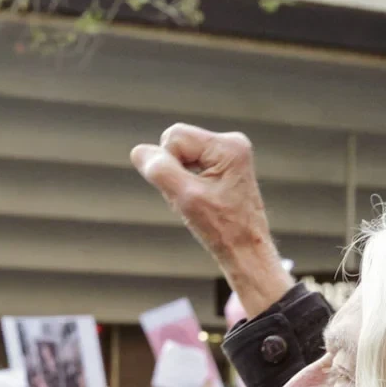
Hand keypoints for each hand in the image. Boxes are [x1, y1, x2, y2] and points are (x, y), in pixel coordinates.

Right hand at [131, 125, 289, 315]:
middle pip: (178, 142)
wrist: (246, 250)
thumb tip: (139, 151)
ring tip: (198, 201)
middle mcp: (232, 142)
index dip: (167, 165)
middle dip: (174, 170)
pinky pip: (191, 163)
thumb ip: (160, 171)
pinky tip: (202, 199)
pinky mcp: (226, 164)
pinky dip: (188, 182)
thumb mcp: (186, 198)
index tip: (185, 191)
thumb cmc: (222, 229)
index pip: (174, 137)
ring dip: (180, 178)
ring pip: (182, 154)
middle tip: (191, 198)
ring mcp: (230, 152)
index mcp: (228, 146)